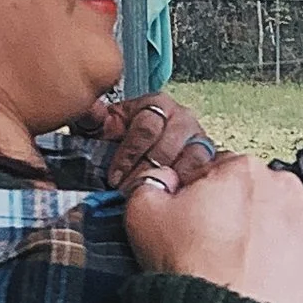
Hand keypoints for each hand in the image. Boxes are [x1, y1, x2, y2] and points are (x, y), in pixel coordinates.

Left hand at [96, 93, 227, 191]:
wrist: (147, 152)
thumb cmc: (125, 140)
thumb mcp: (107, 128)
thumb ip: (95, 121)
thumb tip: (91, 113)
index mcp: (156, 104)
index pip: (145, 128)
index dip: (129, 155)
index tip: (115, 177)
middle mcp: (182, 116)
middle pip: (167, 146)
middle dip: (146, 172)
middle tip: (130, 192)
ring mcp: (199, 137)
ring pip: (191, 159)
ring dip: (170, 181)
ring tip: (153, 196)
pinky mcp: (210, 158)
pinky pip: (206, 172)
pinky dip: (190, 185)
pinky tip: (174, 197)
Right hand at [123, 152, 302, 302]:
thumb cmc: (191, 273)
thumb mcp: (144, 219)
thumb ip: (151, 184)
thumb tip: (163, 178)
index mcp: (238, 169)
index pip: (221, 171)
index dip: (206, 197)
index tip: (202, 222)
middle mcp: (280, 183)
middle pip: (259, 188)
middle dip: (244, 210)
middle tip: (228, 246)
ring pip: (294, 206)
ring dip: (281, 222)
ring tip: (261, 258)